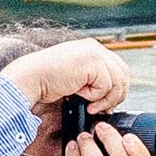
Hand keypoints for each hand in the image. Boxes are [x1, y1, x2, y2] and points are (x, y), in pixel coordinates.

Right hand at [1, 38, 132, 117]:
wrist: (31, 78)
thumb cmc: (47, 82)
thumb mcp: (76, 78)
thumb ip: (93, 80)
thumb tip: (111, 97)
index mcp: (92, 50)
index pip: (118, 69)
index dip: (115, 90)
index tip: (103, 104)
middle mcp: (95, 48)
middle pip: (123, 75)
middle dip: (115, 96)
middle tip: (99, 107)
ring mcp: (95, 53)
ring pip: (118, 81)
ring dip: (105, 99)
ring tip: (89, 104)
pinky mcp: (93, 62)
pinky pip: (107, 85)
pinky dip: (95, 96)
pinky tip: (80, 95)